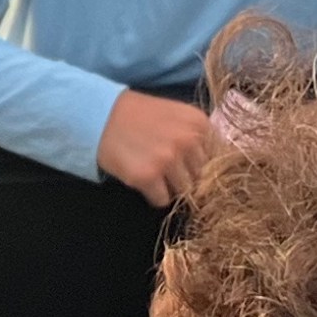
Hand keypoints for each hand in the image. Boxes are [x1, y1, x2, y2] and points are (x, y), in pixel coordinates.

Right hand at [97, 89, 217, 207]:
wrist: (101, 116)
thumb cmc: (139, 116)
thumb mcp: (176, 116)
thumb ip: (196, 137)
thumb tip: (212, 171)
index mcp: (199, 123)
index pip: (216, 159)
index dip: (198, 164)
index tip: (184, 161)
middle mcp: (188, 140)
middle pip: (201, 177)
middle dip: (185, 176)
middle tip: (164, 166)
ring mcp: (168, 159)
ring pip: (184, 191)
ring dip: (169, 187)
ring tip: (152, 171)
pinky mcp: (148, 176)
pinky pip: (163, 200)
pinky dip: (153, 194)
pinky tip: (142, 178)